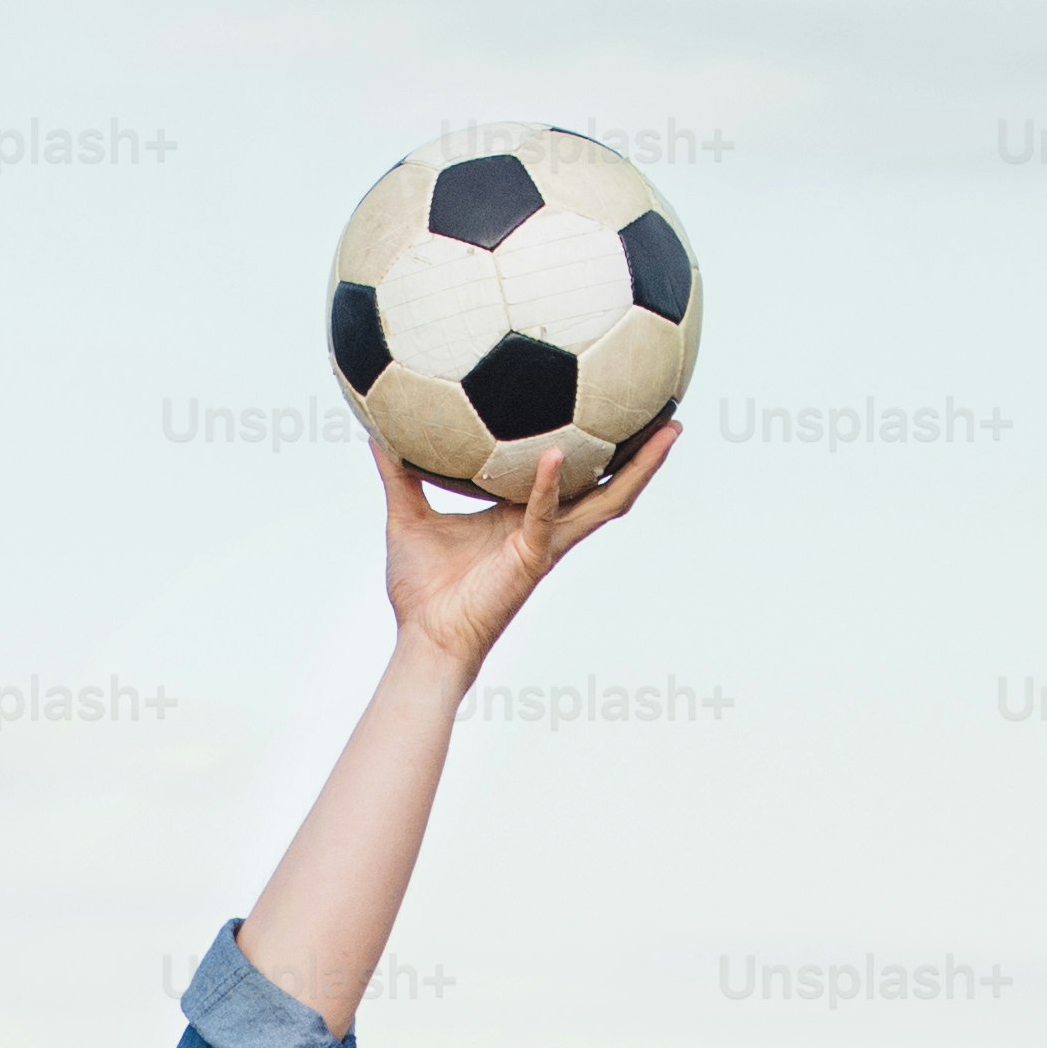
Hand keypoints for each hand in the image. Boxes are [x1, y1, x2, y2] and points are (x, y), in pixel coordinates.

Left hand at [381, 422, 675, 677]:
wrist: (424, 639)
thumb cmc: (421, 591)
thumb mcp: (406, 516)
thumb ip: (398, 474)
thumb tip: (376, 432)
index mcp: (522, 515)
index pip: (569, 476)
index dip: (596, 449)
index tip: (613, 408)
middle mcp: (545, 527)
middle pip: (606, 486)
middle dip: (643, 455)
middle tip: (670, 415)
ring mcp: (544, 543)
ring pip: (602, 501)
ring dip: (635, 470)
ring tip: (665, 432)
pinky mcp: (529, 559)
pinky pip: (543, 516)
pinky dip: (546, 486)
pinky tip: (552, 453)